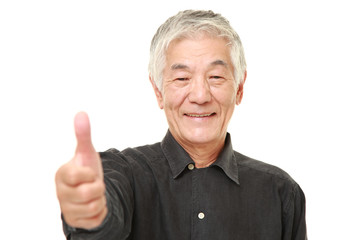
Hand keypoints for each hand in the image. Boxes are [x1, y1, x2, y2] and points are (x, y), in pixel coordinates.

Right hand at [55, 112, 107, 228]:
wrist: (88, 191)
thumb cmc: (85, 169)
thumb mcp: (87, 152)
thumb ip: (84, 135)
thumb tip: (81, 113)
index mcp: (62, 175)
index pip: (77, 175)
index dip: (89, 173)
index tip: (88, 173)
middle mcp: (61, 194)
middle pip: (90, 192)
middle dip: (98, 186)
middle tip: (93, 184)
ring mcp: (68, 210)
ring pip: (94, 206)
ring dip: (100, 199)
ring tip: (93, 194)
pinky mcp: (77, 222)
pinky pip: (97, 218)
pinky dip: (101, 211)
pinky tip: (94, 205)